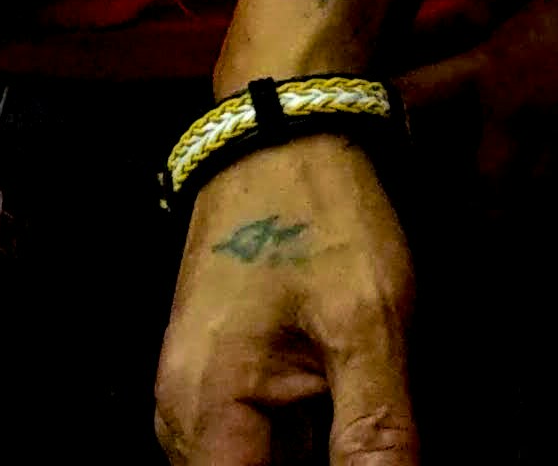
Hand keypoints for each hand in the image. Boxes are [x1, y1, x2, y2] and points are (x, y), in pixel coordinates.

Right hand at [154, 138, 416, 464]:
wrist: (283, 125)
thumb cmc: (322, 213)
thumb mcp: (368, 321)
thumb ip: (377, 434)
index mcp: (204, 414)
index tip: (371, 450)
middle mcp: (180, 420)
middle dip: (322, 459)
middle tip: (372, 422)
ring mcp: (191, 399)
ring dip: (314, 452)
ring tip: (358, 404)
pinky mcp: (211, 380)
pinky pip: (252, 443)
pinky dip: (304, 439)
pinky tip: (342, 406)